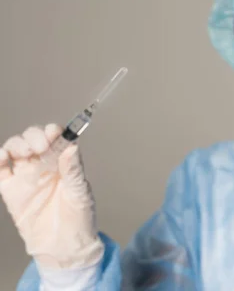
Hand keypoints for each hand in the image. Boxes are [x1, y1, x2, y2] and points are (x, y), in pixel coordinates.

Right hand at [0, 124, 102, 268]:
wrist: (64, 246)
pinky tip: (3, 157)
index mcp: (62, 162)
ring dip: (17, 144)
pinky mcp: (11, 190)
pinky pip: (0, 170)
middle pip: (32, 138)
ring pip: (14, 148)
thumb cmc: (78, 218)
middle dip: (34, 136)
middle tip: (41, 147)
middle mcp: (43, 165)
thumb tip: (71, 146)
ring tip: (26, 153)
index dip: (52, 132)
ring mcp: (25, 176)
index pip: (55, 137)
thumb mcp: (80, 192)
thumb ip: (74, 170)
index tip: (54, 135)